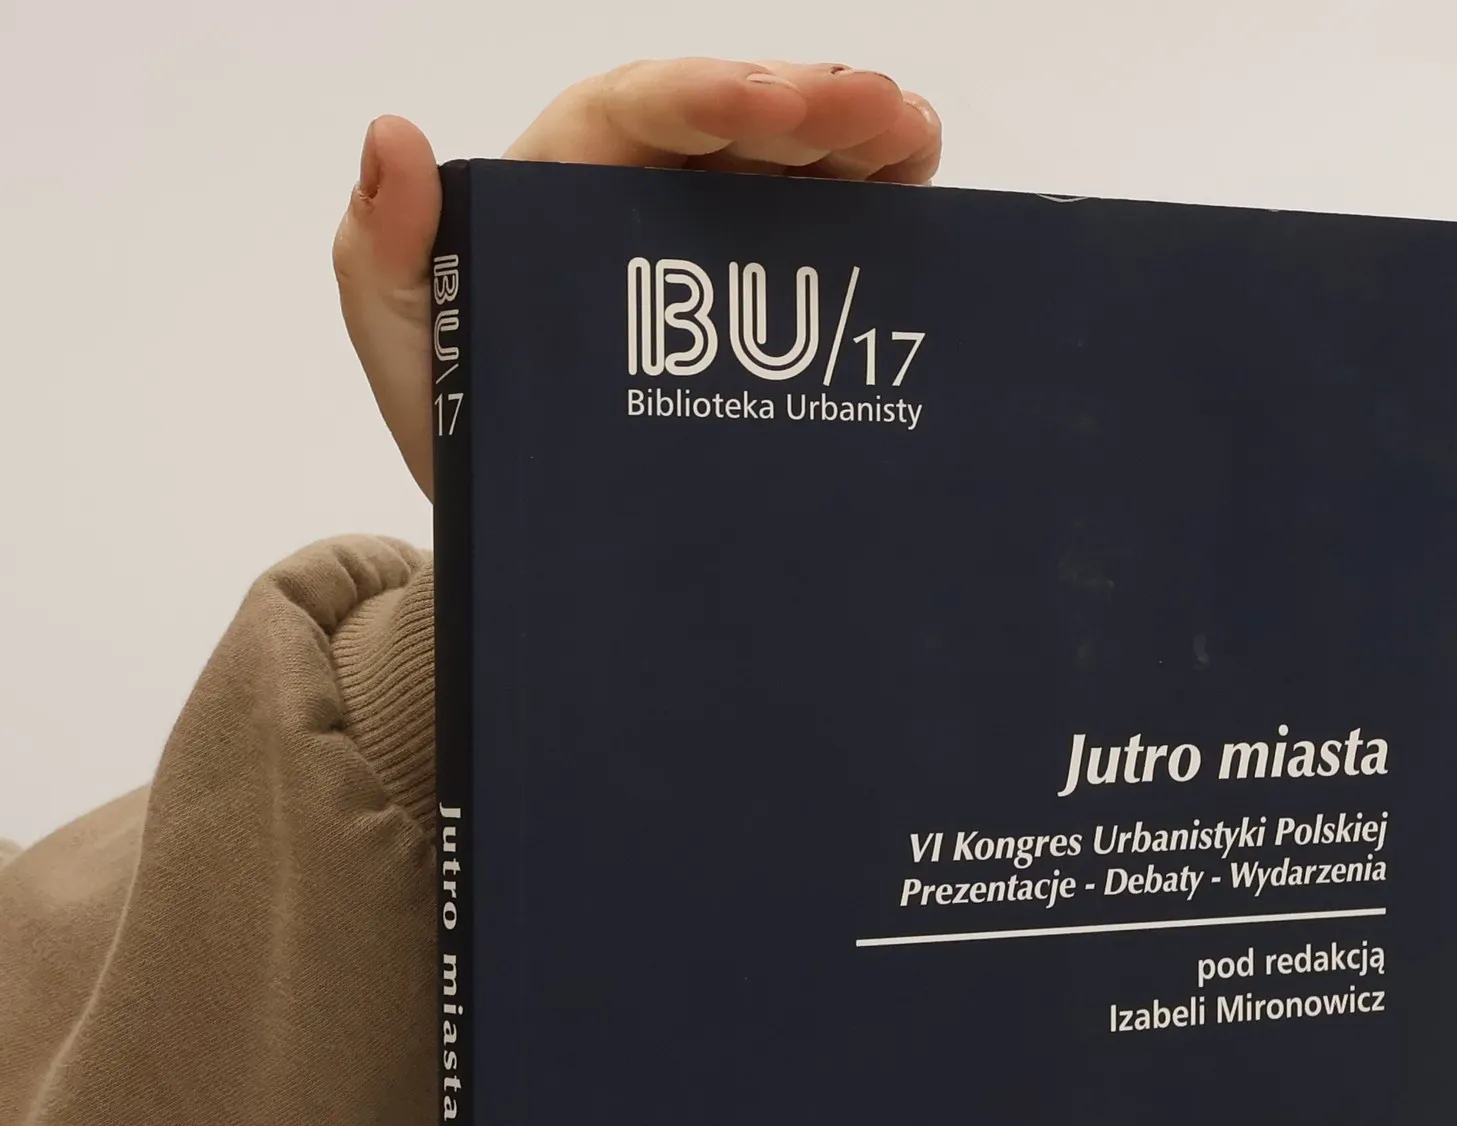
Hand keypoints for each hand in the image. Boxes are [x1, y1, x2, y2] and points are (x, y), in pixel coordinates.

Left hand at [333, 59, 942, 497]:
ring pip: (789, 168)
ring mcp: (709, 246)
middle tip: (886, 113)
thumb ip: (379, 252)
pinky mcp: (759, 302)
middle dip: (813, 109)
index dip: (713, 96)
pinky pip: (819, 240)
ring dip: (858, 144)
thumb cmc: (465, 434)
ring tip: (918, 139)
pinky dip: (872, 210)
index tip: (776, 106)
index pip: (639, 112)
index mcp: (562, 184)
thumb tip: (394, 138)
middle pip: (734, 124)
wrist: (534, 540)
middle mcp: (644, 195)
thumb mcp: (405, 347)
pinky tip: (915, 192)